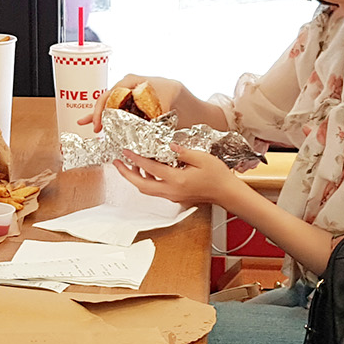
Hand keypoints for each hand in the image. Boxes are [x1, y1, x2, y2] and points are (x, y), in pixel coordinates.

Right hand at [77, 75, 190, 127]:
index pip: (117, 89)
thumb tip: (139, 126)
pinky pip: (123, 114)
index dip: (106, 104)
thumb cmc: (190, 107)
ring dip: (100, 116)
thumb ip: (155, 111)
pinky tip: (98, 127)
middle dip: (100, 111)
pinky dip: (110, 120)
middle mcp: (138, 88)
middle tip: (94, 127)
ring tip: (85, 124)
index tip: (102, 119)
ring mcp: (138, 99)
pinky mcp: (140, 111)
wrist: (201, 117)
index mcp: (144, 82)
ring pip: (114, 106)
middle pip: (112, 97)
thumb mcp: (173, 104)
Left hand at [112, 147, 243, 208]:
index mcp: (177, 180)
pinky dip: (147, 181)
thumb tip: (169, 146)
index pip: (150, 168)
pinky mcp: (175, 197)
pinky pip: (155, 190)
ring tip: (128, 165)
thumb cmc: (218, 176)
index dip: (135, 159)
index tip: (125, 151)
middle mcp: (172, 191)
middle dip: (126, 174)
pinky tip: (147, 171)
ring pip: (146, 189)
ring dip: (135, 178)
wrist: (227, 193)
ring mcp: (172, 196)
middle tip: (116, 163)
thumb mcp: (202, 158)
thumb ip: (183, 152)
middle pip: (141, 185)